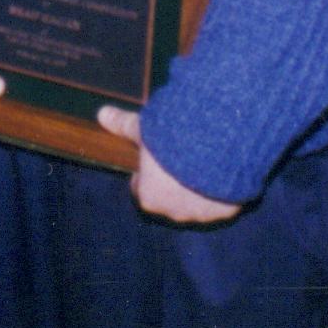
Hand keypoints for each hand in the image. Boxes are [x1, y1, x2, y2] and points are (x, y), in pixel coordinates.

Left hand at [97, 107, 242, 224]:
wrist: (214, 147)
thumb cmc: (171, 140)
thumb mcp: (144, 128)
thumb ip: (123, 125)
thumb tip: (102, 113)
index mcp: (149, 197)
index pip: (142, 190)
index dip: (147, 174)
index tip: (156, 159)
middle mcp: (173, 212)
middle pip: (169, 199)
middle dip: (174, 183)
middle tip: (182, 156)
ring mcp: (201, 214)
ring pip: (197, 203)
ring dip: (199, 188)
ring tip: (205, 160)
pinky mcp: (226, 211)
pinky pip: (222, 202)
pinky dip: (223, 190)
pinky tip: (224, 168)